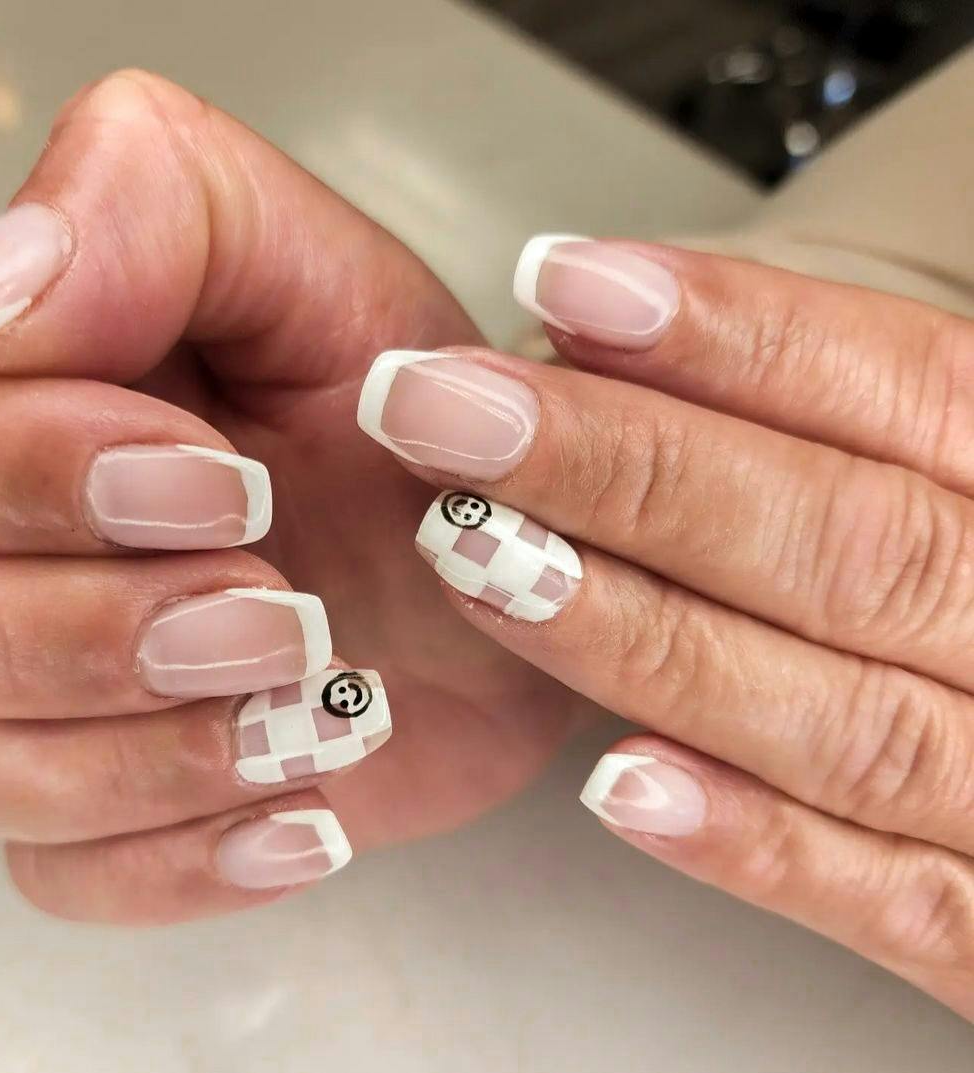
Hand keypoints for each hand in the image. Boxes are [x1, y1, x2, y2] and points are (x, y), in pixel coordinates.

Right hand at [0, 71, 578, 923]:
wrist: (498, 561)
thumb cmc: (408, 414)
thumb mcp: (306, 264)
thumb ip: (140, 209)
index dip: (26, 475)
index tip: (228, 484)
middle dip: (92, 632)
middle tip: (284, 610)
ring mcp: (33, 691)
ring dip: (149, 754)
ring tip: (318, 703)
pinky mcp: (107, 802)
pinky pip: (65, 874)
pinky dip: (185, 858)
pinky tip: (303, 805)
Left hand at [356, 237, 973, 1019]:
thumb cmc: (966, 553)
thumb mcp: (938, 466)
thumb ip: (818, 424)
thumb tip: (586, 354)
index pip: (906, 385)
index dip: (733, 334)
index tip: (556, 283)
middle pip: (848, 541)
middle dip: (623, 467)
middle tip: (437, 406)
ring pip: (847, 722)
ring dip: (642, 638)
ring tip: (470, 554)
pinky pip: (897, 903)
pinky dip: (759, 848)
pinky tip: (612, 787)